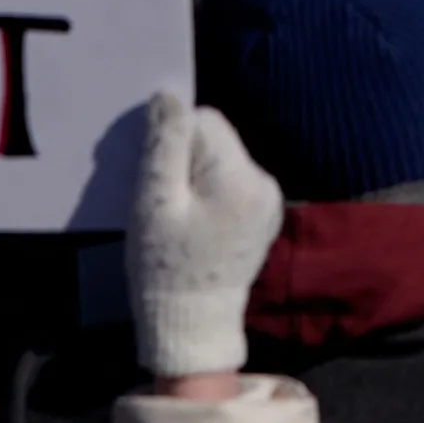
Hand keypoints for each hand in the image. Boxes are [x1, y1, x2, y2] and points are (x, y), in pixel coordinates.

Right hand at [124, 86, 283, 385]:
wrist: (192, 326)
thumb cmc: (166, 267)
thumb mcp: (155, 204)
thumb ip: (165, 145)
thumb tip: (170, 96)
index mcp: (242, 176)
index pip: (203, 121)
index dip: (171, 143)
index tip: (156, 182)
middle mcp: (265, 182)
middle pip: (215, 141)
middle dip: (184, 161)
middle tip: (164, 205)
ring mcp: (268, 202)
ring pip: (221, 161)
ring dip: (195, 179)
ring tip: (179, 220)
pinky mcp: (262, 217)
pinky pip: (230, 184)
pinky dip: (209, 196)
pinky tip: (195, 228)